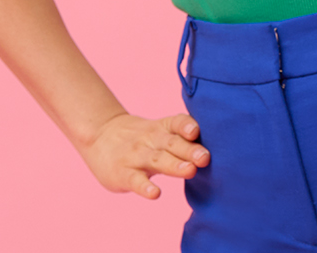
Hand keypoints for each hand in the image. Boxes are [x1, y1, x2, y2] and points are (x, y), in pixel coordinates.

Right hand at [76, 110, 209, 199]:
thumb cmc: (142, 138)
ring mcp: (136, 156)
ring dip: (174, 165)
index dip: (186, 126)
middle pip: (171, 143)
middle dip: (189, 150)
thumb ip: (183, 141)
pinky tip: (155, 194)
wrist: (99, 135)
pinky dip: (145, 187)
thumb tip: (217, 151)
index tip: (196, 131)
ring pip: (156, 160)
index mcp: (161, 128)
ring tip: (190, 171)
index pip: (175, 123)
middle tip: (205, 158)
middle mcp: (150, 140)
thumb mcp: (159, 133)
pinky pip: (136, 180)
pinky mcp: (123, 174)